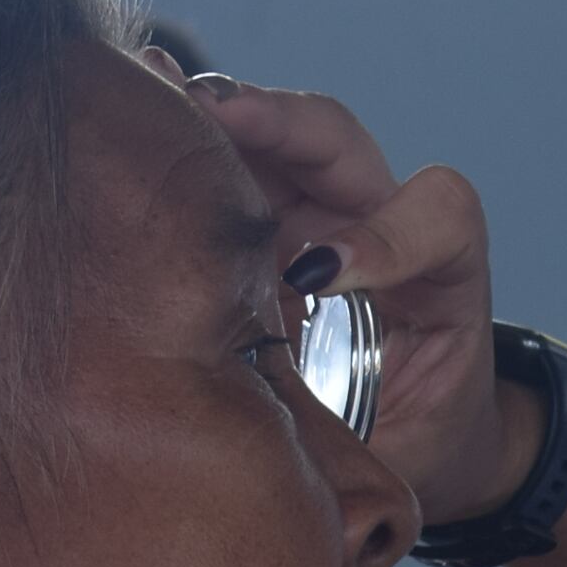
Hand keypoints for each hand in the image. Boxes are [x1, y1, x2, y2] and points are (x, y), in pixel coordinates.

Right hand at [185, 80, 522, 525]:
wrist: (419, 446)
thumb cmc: (418, 446)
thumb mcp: (400, 460)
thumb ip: (355, 449)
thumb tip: (277, 454)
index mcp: (439, 279)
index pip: (437, 216)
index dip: (388, 234)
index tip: (323, 275)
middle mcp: (374, 228)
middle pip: (334, 140)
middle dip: (273, 121)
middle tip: (208, 115)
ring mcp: (312, 215)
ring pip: (271, 139)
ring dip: (212, 120)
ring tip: (150, 106)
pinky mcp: (258, 224)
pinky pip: (222, 165)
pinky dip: (178, 145)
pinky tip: (127, 135)